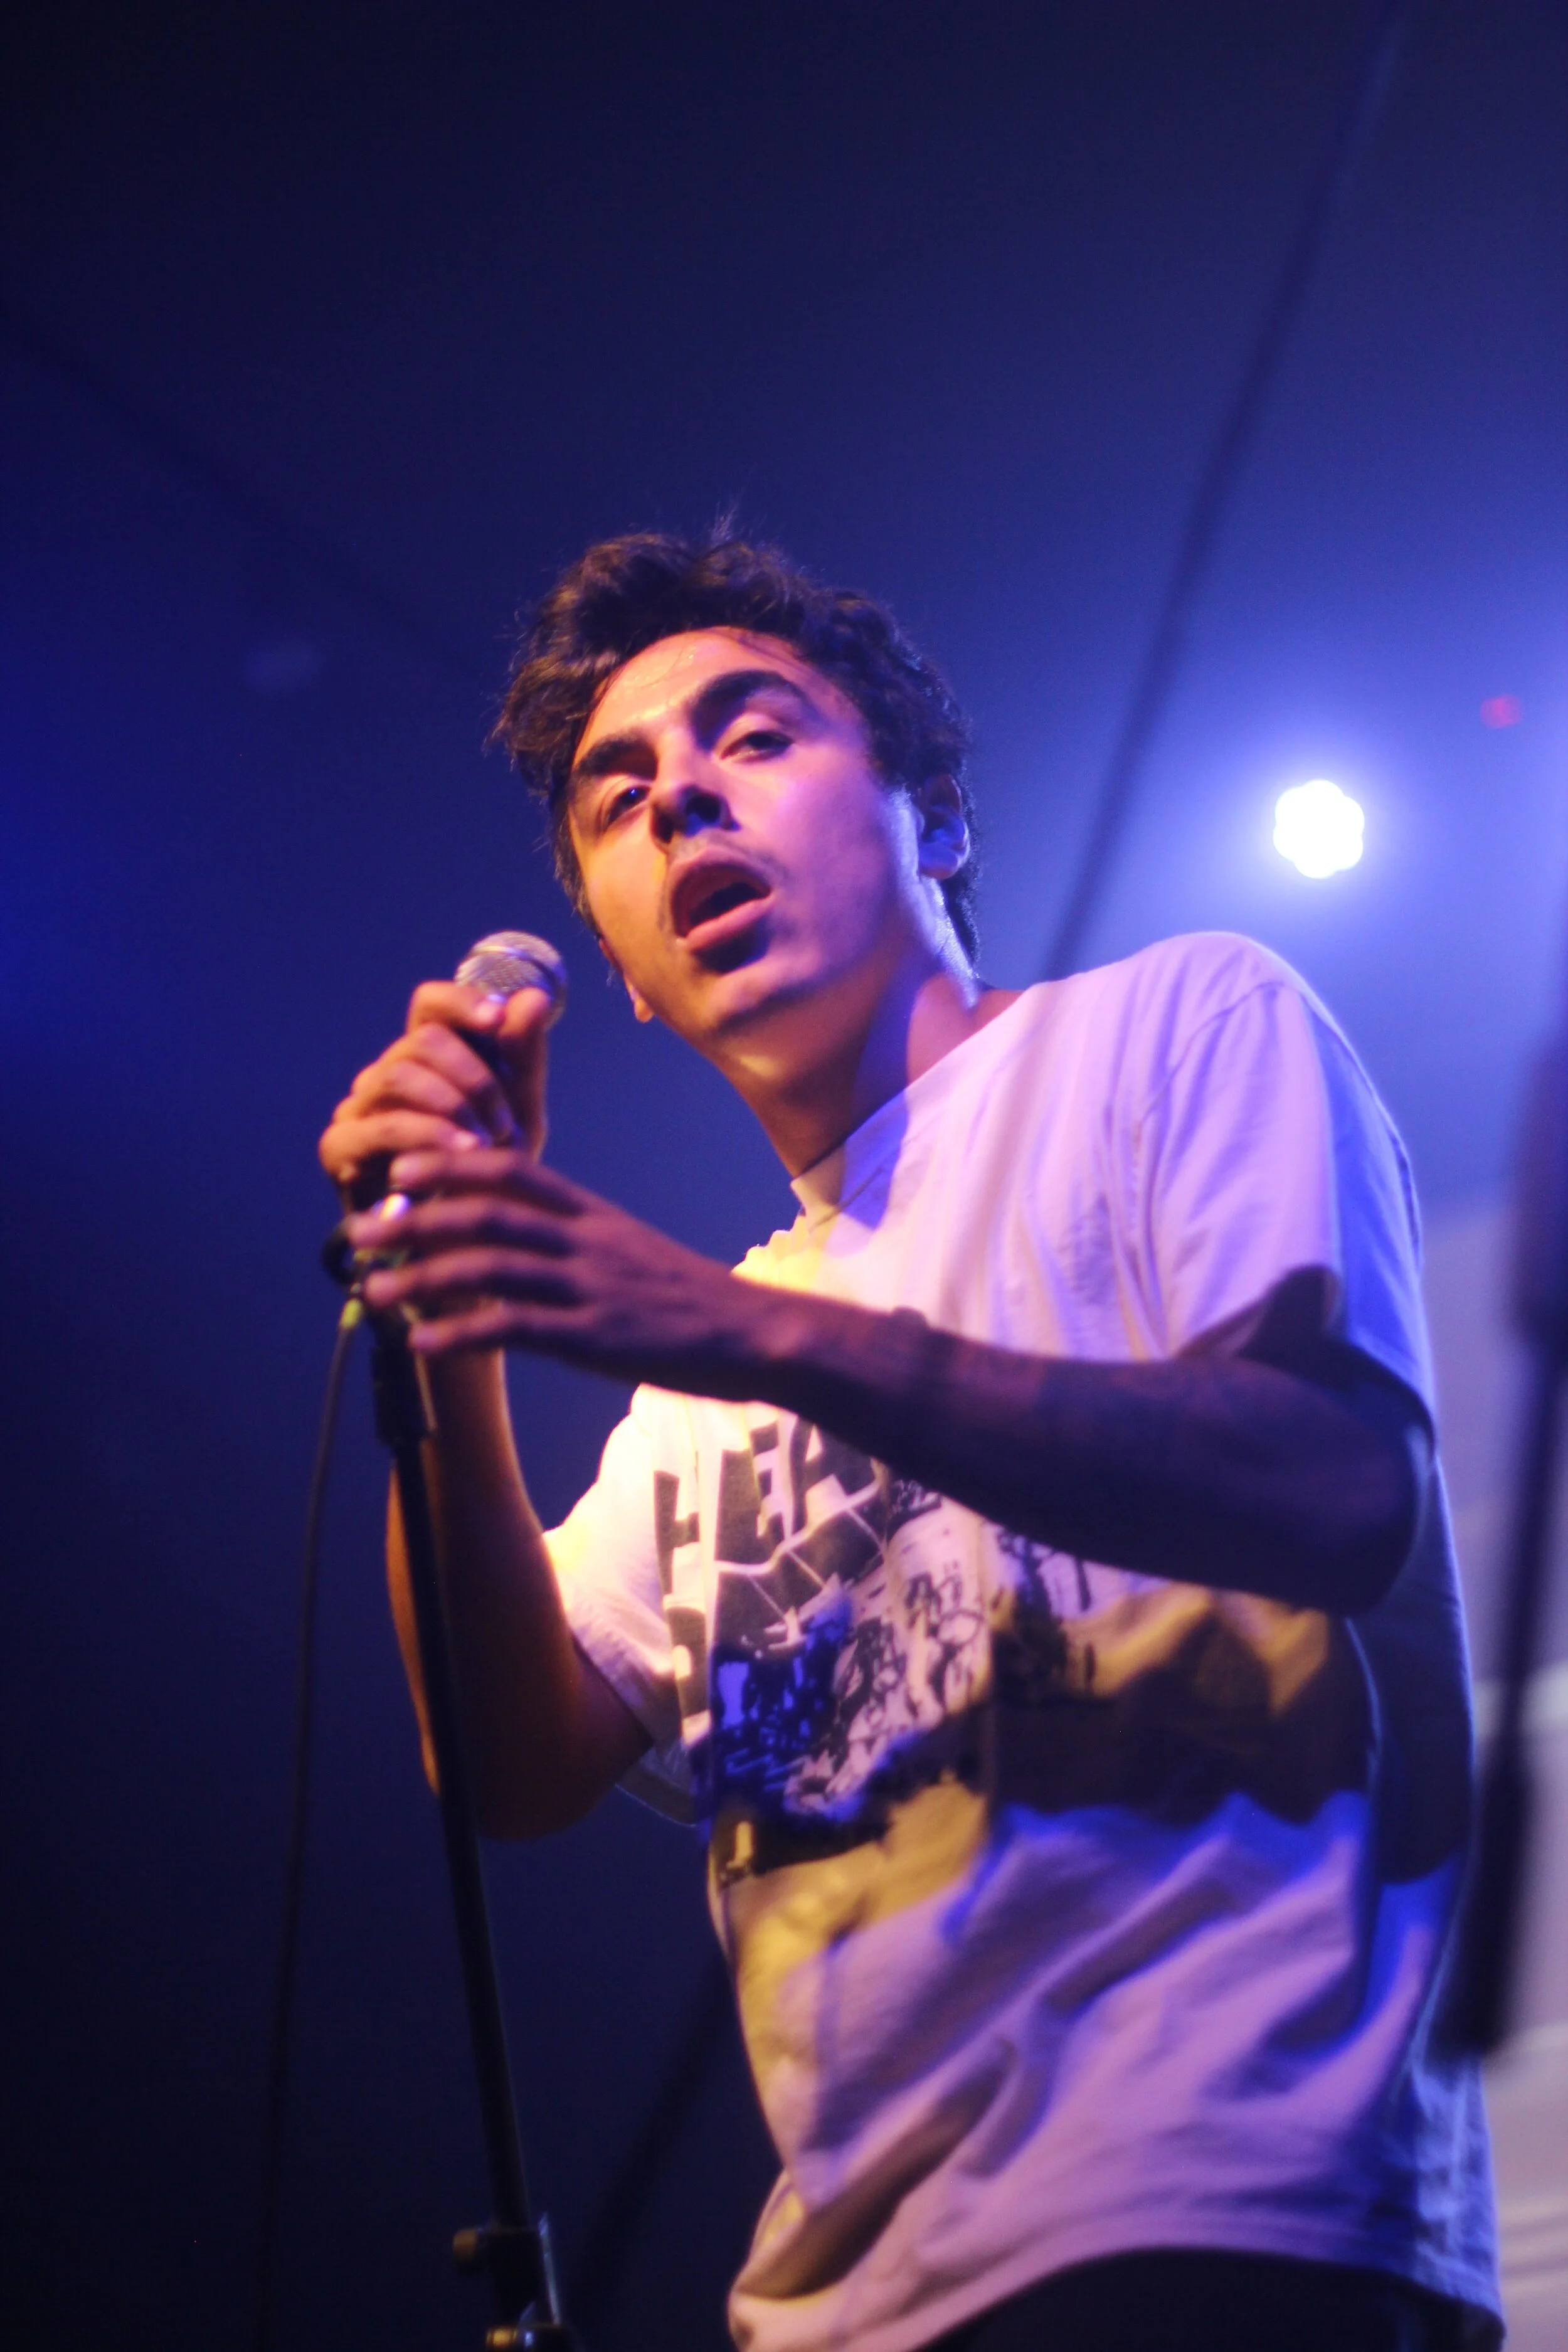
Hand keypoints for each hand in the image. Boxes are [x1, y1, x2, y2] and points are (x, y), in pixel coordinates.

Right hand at [319, 981, 555, 1204]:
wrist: (468, 1239)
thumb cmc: (491, 1166)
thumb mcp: (520, 1108)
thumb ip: (523, 1053)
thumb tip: (534, 996)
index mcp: (428, 1055)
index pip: (430, 1004)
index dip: (462, 1003)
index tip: (498, 1020)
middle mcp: (387, 1073)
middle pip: (421, 1039)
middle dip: (474, 1077)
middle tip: (504, 1122)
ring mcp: (358, 1107)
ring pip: (398, 1075)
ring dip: (453, 1104)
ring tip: (488, 1141)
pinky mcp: (340, 1147)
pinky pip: (382, 1125)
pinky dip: (427, 1135)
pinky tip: (462, 1154)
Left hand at [346, 1146, 781, 1394]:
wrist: (757, 1333)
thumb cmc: (693, 1300)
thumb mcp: (634, 1252)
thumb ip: (579, 1242)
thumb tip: (522, 1244)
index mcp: (594, 1215)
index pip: (514, 1170)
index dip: (451, 1164)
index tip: (400, 1168)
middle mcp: (587, 1241)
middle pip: (486, 1214)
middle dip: (415, 1219)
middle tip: (360, 1231)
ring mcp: (591, 1287)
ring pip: (490, 1267)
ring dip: (422, 1278)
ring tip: (373, 1292)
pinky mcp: (596, 1336)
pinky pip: (516, 1328)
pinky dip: (461, 1334)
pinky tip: (422, 1344)